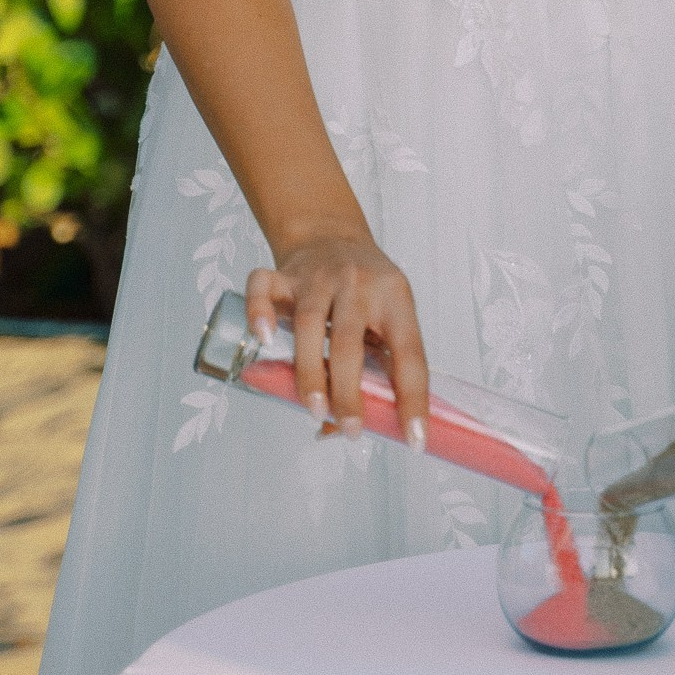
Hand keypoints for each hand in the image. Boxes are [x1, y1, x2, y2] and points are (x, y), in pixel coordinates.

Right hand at [247, 235, 429, 445]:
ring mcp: (317, 277)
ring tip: (314, 411)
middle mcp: (358, 284)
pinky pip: (263, 288)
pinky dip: (259, 313)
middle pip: (350, 340)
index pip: (410, 353)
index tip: (415, 440)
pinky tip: (263, 340)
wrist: (332, 233)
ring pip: (309, 323)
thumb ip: (369, 371)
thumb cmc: (364, 292)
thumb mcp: (384, 319)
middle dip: (351, 392)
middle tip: (352, 432)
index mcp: (396, 297)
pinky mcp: (282, 274)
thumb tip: (335, 432)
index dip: (414, 398)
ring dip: (311, 371)